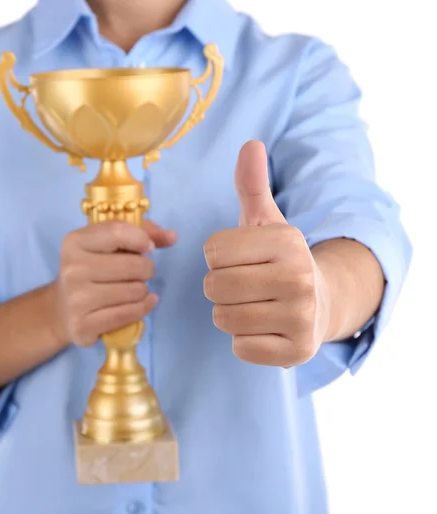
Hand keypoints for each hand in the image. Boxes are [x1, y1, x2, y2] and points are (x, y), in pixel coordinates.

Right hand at [53, 219, 176, 347]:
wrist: (61, 310)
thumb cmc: (91, 271)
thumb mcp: (107, 245)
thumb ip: (139, 234)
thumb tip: (172, 236)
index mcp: (75, 242)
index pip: (117, 232)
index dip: (142, 238)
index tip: (148, 247)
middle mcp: (72, 268)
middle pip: (133, 265)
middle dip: (146, 269)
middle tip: (141, 273)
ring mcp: (76, 298)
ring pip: (134, 291)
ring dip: (143, 290)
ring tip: (135, 289)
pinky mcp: (83, 324)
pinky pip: (128, 314)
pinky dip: (144, 308)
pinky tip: (145, 303)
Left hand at [203, 140, 330, 366]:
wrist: (321, 304)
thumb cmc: (279, 261)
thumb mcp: (267, 223)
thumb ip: (252, 187)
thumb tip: (250, 144)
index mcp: (287, 241)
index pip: (211, 251)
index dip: (218, 257)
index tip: (242, 259)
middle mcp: (299, 278)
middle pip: (213, 287)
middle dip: (220, 287)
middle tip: (246, 285)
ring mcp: (301, 318)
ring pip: (223, 318)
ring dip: (230, 314)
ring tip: (255, 306)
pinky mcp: (297, 351)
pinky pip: (239, 347)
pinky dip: (244, 340)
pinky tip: (265, 328)